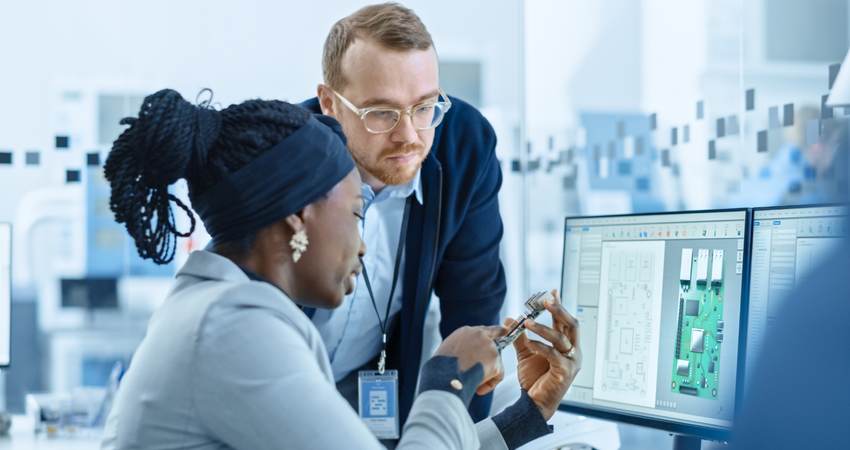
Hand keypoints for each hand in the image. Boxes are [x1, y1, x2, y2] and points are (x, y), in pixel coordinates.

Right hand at [436, 325, 505, 394]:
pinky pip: (498, 374)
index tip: (502, 332)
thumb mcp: (447, 351)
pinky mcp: (495, 360)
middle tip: (488, 366)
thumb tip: (467, 358)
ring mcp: (489, 346)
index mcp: (466, 332)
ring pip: (495, 361)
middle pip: (495, 339)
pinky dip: (490, 383)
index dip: (492, 334)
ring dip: (487, 373)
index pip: (484, 330)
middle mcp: (479, 334)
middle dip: (493, 353)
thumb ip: (462, 348)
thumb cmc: (439, 368)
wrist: (443, 376)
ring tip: (473, 385)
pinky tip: (479, 389)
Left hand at [509, 289, 580, 419]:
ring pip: (561, 338)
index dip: (559, 305)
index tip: (551, 291)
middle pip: (571, 324)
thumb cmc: (534, 378)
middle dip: (559, 310)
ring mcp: (571, 362)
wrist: (533, 403)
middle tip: (546, 300)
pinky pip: (553, 354)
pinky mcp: (565, 372)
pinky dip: (540, 347)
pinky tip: (529, 343)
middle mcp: (573, 351)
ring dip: (543, 328)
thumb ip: (519, 337)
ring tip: (527, 322)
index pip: (564, 321)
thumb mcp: (525, 353)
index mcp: (566, 345)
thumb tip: (510, 319)